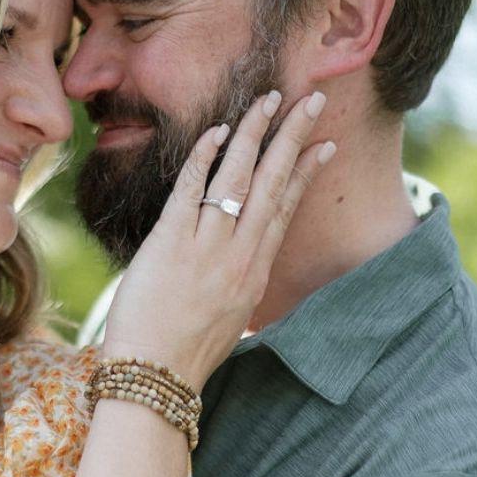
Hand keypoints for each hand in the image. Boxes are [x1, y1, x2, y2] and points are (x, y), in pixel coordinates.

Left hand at [102, 90, 333, 389]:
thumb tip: (239, 279)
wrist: (155, 377)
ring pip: (237, 178)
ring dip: (254, 133)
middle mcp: (238, 256)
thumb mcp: (229, 322)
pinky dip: (204, 157)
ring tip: (268, 100)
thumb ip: (236, 290)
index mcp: (254, 275)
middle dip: (292, 137)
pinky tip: (216, 130)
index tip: (322, 144)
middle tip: (309, 99)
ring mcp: (206, 248)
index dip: (304, 173)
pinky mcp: (170, 244)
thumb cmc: (183, 356)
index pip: (284, 210)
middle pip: (272, 184)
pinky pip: (190, 189)